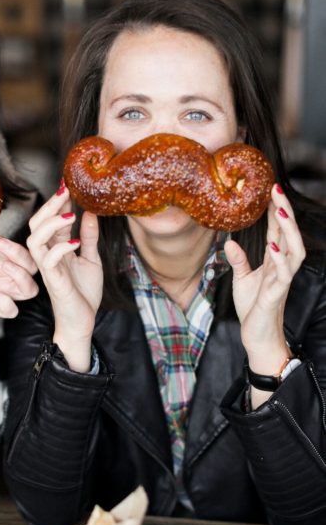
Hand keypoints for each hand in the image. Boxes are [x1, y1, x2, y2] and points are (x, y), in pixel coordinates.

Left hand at [0, 229, 37, 323]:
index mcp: (10, 261)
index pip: (18, 249)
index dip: (5, 241)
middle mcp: (13, 277)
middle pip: (32, 267)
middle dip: (18, 254)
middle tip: (0, 245)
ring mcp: (8, 294)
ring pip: (30, 289)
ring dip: (20, 275)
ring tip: (4, 266)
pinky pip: (11, 310)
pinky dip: (5, 302)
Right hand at [26, 183, 102, 370]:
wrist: (82, 322)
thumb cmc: (83, 293)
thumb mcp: (91, 259)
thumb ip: (88, 237)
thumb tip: (90, 212)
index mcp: (56, 248)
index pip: (51, 220)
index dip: (59, 202)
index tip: (69, 184)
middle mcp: (48, 255)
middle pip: (37, 224)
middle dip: (50, 205)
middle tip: (65, 190)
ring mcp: (48, 268)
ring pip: (36, 239)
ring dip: (52, 224)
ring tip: (70, 215)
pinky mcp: (53, 281)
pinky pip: (49, 261)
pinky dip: (60, 248)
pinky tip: (74, 242)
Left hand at [224, 184, 304, 372]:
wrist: (258, 336)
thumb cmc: (253, 308)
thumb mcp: (241, 279)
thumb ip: (238, 260)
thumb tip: (230, 241)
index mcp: (273, 262)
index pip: (277, 231)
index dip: (275, 210)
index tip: (270, 189)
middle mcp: (281, 267)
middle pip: (289, 234)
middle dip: (285, 211)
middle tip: (277, 189)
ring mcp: (281, 280)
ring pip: (295, 251)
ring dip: (289, 231)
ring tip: (280, 211)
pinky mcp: (276, 294)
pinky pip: (283, 275)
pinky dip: (280, 260)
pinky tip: (274, 247)